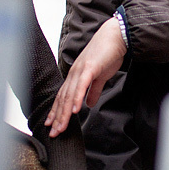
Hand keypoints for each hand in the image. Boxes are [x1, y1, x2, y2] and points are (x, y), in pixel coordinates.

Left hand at [45, 17, 125, 136]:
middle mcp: (74, 74)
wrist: (116, 36)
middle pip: (63, 99)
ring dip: (65, 113)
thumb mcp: (100, 76)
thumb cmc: (108, 54)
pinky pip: (82, 86)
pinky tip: (76, 110)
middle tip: (54, 133)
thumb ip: (94, 90)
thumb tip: (89, 103)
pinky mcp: (90, 68)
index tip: (52, 125)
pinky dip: (77, 98)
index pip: (63, 97)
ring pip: (70, 95)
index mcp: (75, 76)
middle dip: (58, 117)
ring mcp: (80, 70)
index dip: (57, 112)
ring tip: (61, 127)